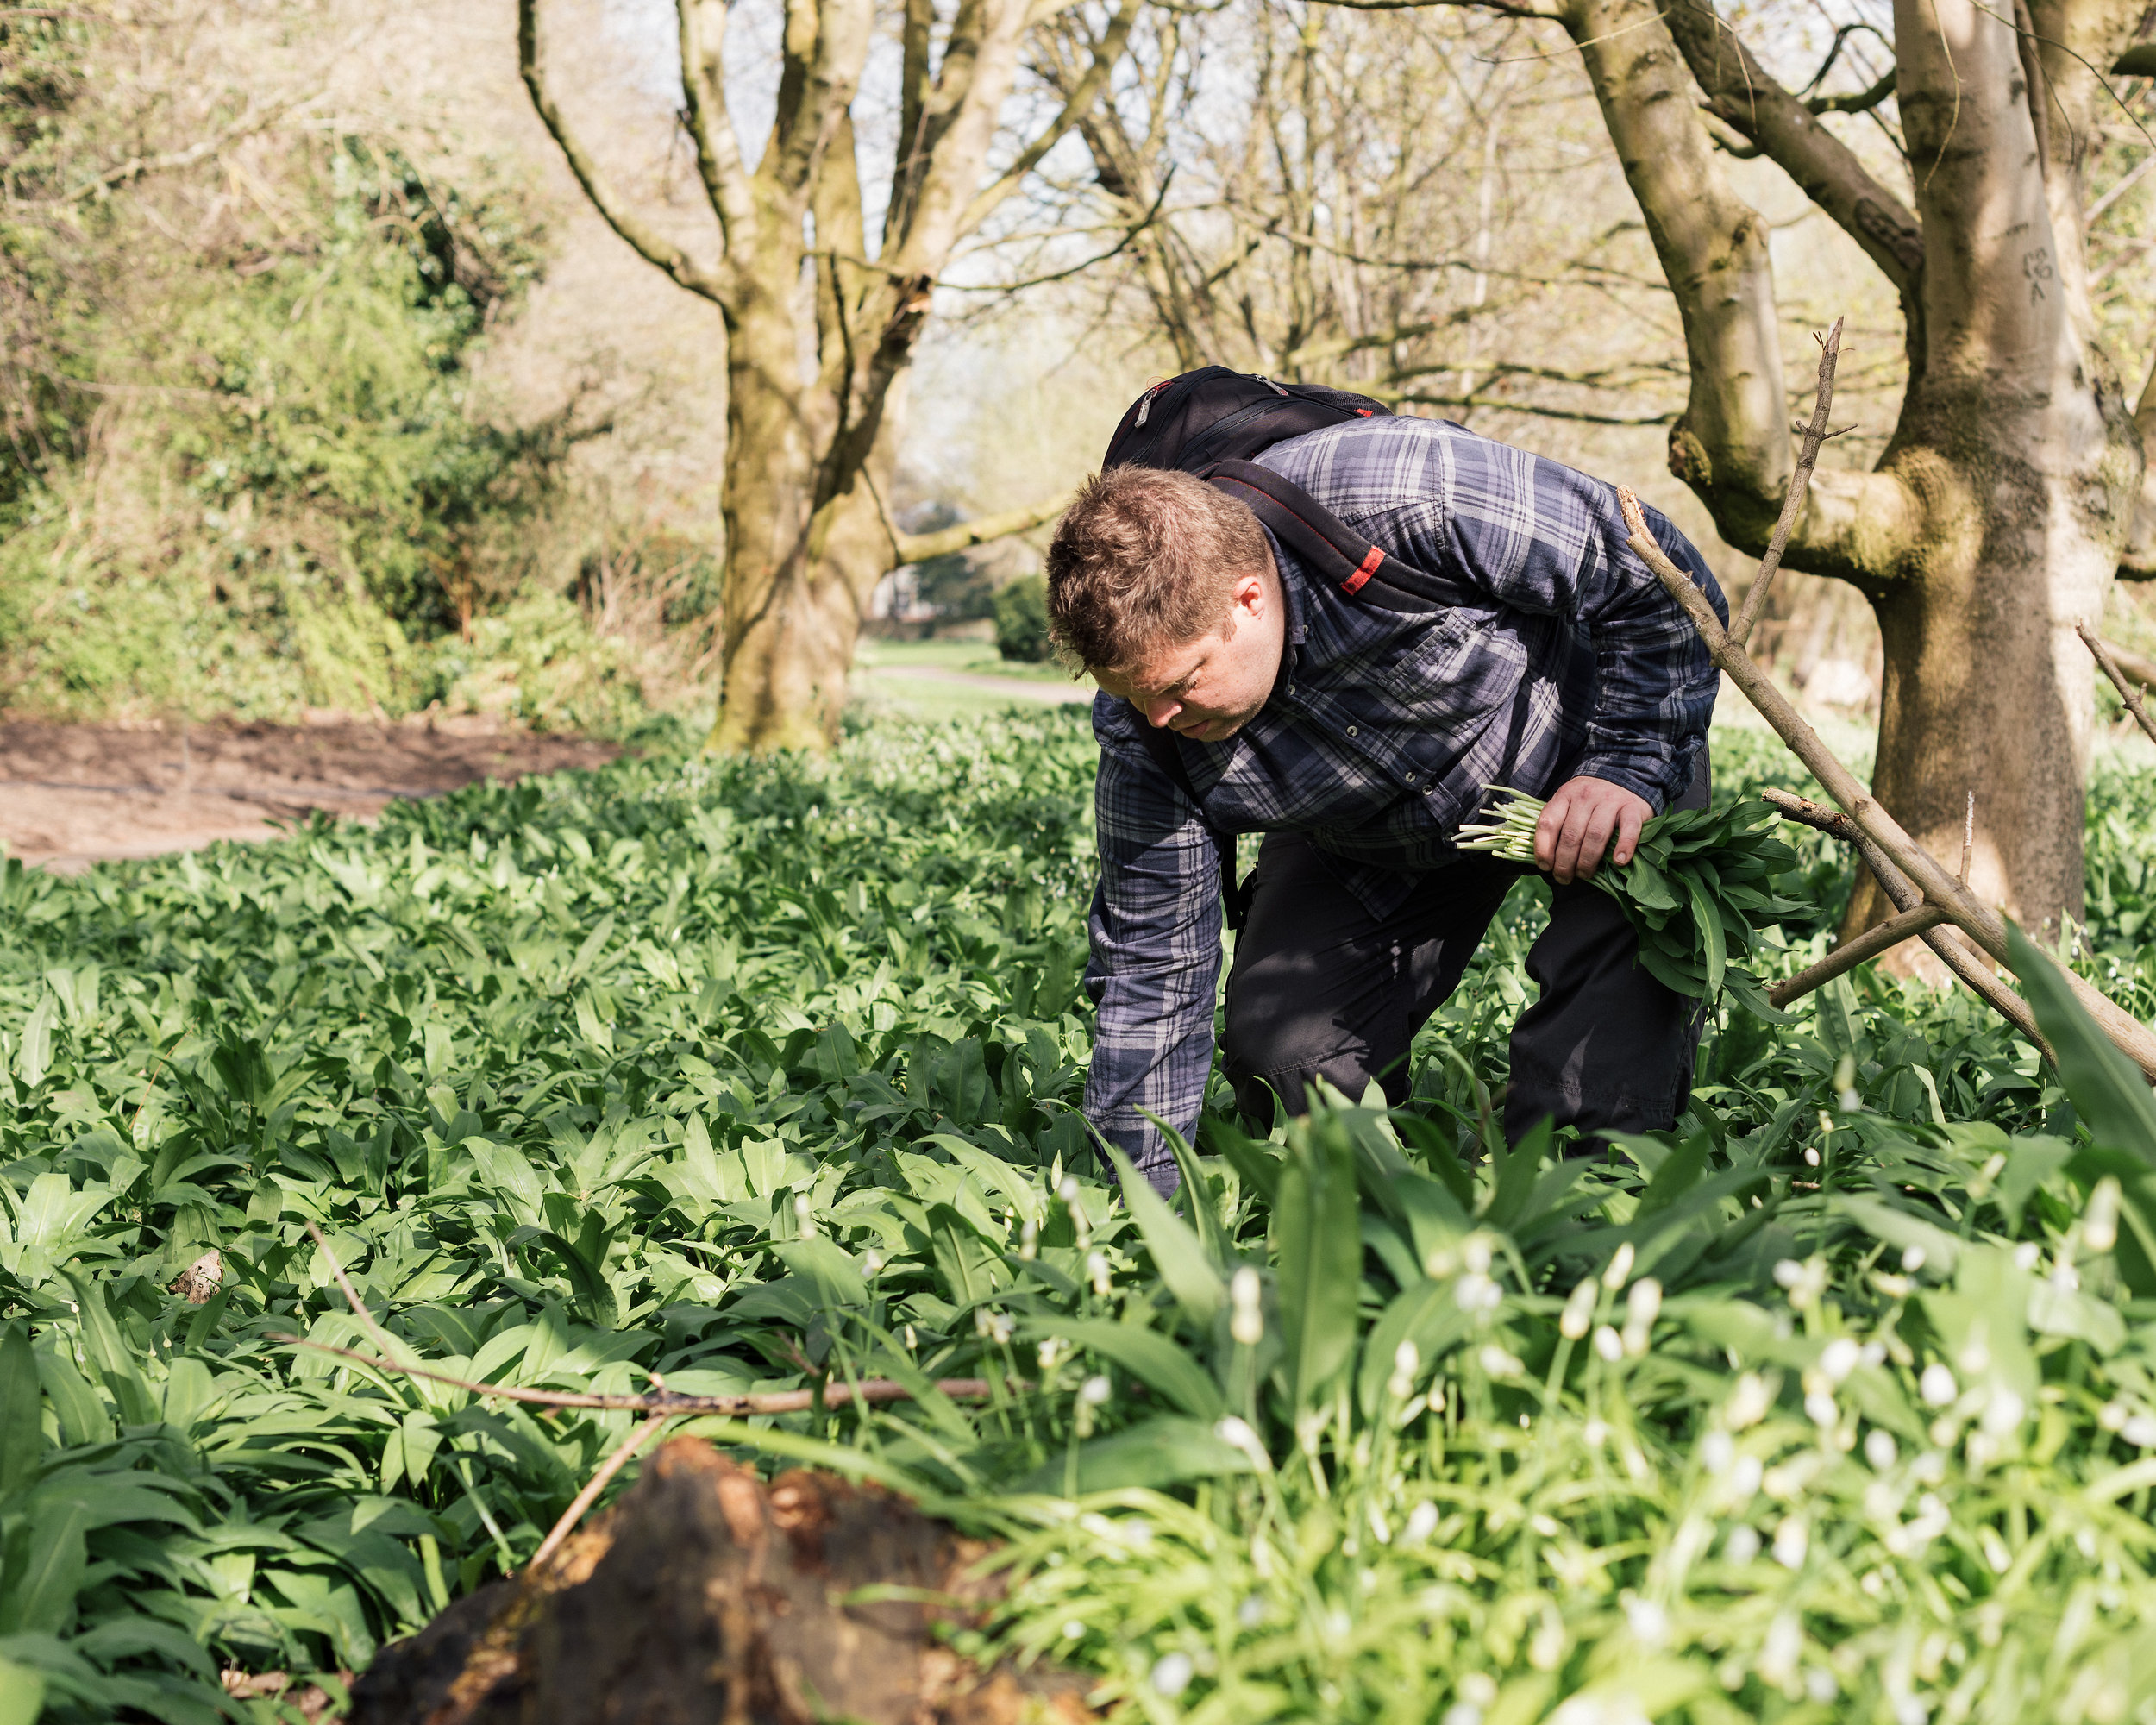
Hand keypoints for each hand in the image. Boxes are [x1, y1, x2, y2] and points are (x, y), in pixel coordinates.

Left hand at [1533, 776, 1652, 884]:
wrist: (1626, 781)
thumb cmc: (1593, 803)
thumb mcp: (1570, 805)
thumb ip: (1559, 825)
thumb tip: (1546, 862)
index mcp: (1565, 795)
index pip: (1548, 822)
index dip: (1543, 848)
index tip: (1546, 867)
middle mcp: (1586, 795)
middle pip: (1571, 834)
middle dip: (1565, 862)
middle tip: (1564, 878)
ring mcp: (1610, 800)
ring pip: (1595, 835)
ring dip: (1587, 860)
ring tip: (1585, 875)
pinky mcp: (1633, 807)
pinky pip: (1628, 830)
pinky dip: (1623, 847)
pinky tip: (1618, 862)